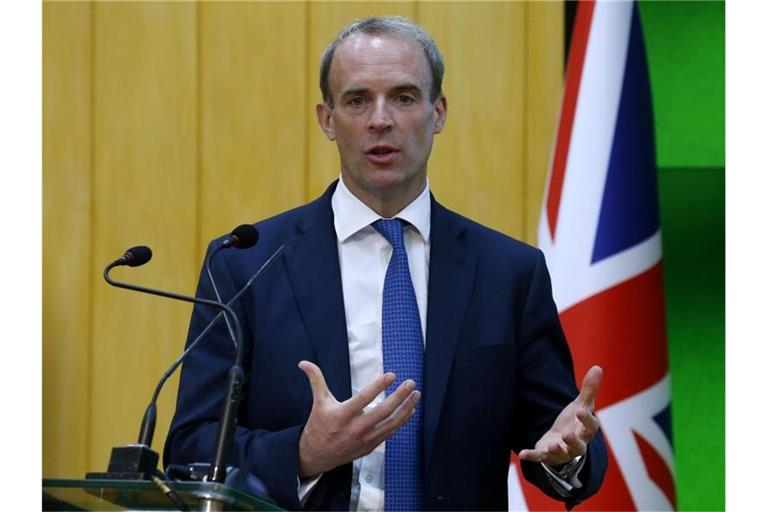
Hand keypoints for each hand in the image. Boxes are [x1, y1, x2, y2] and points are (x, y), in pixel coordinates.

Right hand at [297, 360, 420, 477]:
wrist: (317, 455)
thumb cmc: (319, 425)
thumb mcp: (318, 402)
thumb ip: (315, 380)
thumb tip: (303, 363)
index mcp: (342, 415)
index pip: (364, 398)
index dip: (378, 386)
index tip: (391, 375)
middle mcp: (356, 428)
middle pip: (383, 411)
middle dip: (400, 396)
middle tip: (410, 383)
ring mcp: (365, 438)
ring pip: (391, 423)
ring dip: (406, 408)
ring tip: (415, 394)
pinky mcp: (371, 446)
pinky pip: (391, 432)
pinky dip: (402, 421)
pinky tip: (410, 410)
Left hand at [519, 365, 602, 466]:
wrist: (562, 440)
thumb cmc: (575, 421)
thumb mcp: (581, 405)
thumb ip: (589, 389)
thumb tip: (598, 367)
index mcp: (586, 431)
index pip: (591, 427)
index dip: (587, 419)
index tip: (581, 410)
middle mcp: (576, 445)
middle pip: (579, 447)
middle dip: (573, 441)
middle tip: (567, 434)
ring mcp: (561, 452)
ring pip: (561, 454)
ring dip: (557, 450)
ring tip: (553, 445)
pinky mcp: (547, 455)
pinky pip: (540, 457)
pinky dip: (532, 455)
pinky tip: (522, 453)